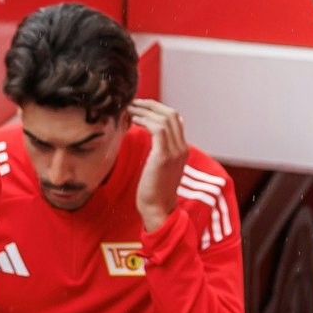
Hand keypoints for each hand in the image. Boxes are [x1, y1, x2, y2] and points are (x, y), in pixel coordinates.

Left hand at [130, 99, 188, 234]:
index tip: (141, 106)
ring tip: (130, 109)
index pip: (175, 118)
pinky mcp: (164, 156)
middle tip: (134, 102)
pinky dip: (145, 120)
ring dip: (145, 110)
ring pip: (164, 118)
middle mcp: (182, 148)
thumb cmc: (154, 189)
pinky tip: (133, 120)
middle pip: (171, 114)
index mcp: (182, 149)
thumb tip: (148, 134)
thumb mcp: (160, 166)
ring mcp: (175, 152)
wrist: (158, 209)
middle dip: (151, 105)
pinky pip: (157, 129)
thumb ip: (160, 150)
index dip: (158, 108)